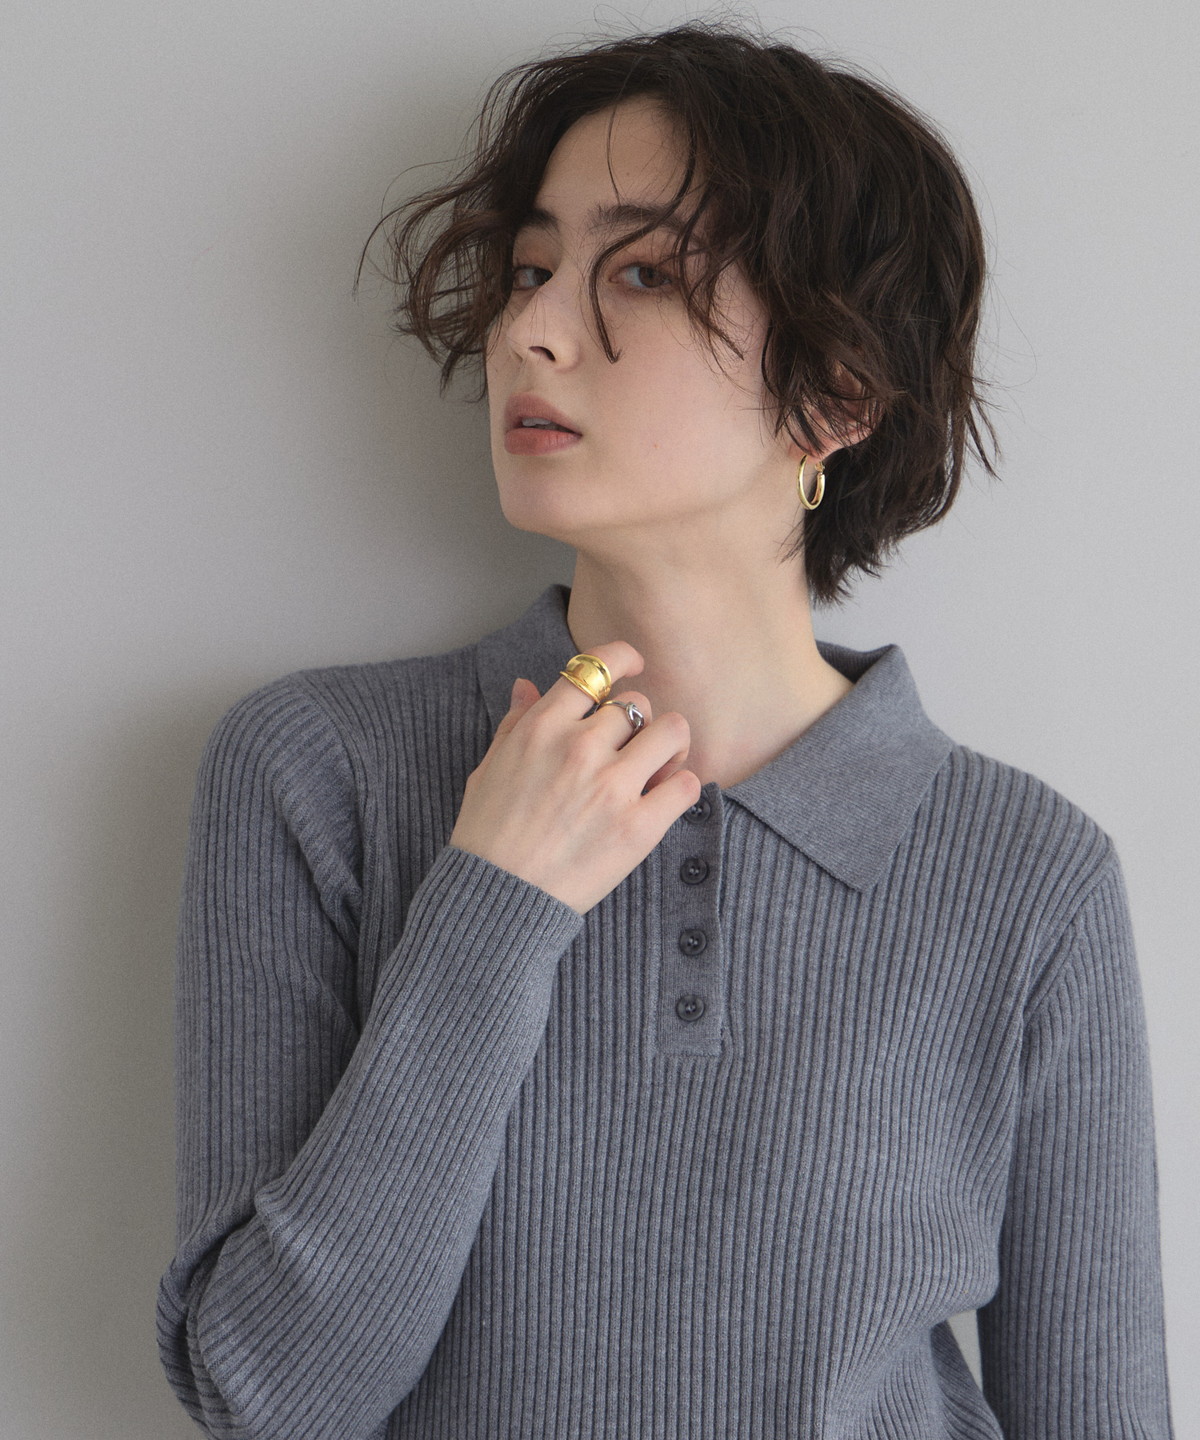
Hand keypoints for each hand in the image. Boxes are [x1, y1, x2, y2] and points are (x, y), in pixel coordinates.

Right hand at [448, 641, 701, 913]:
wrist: (498, 897)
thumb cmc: (487, 835)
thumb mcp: (490, 768)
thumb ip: (516, 723)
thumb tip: (527, 685)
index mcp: (543, 727)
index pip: (598, 667)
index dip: (623, 659)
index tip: (635, 665)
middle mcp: (580, 748)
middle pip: (638, 703)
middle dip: (639, 721)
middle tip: (634, 746)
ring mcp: (612, 786)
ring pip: (672, 731)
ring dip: (671, 745)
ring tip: (660, 766)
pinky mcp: (638, 827)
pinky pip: (687, 785)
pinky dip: (682, 787)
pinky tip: (666, 798)